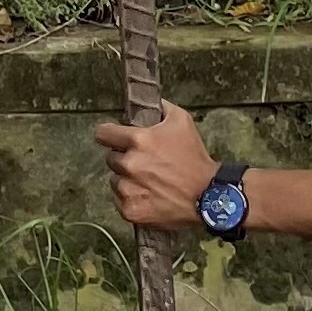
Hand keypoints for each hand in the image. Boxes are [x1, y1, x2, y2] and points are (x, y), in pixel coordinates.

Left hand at [92, 102, 212, 230]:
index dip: (108, 134)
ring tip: (149, 182)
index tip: (112, 138)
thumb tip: (148, 100)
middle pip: (111, 159)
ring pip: (115, 181)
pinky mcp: (130, 210)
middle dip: (124, 159)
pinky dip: (130, 199)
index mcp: (138, 140)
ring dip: (127, 180)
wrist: (208, 195)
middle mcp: (129, 165)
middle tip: (144, 163)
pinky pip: (119, 200)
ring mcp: (128, 189)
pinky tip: (148, 196)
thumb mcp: (182, 121)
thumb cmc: (194, 158)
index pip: (103, 134)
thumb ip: (161, 107)